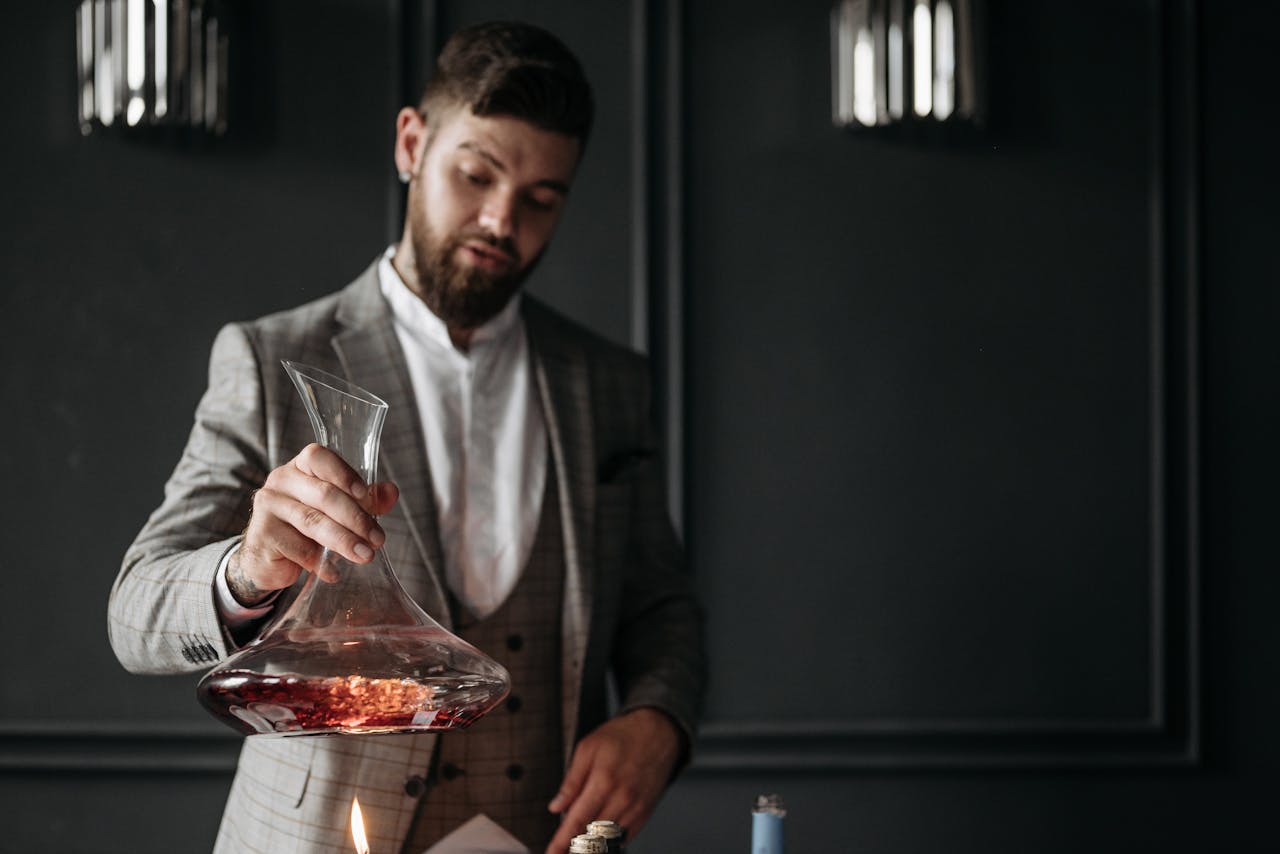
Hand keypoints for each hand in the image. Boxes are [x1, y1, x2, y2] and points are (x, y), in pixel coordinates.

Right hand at [228, 443, 399, 604]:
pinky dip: (321, 563)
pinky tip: (334, 573)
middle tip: (377, 539)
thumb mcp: (337, 510)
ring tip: (365, 555)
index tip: (364, 494)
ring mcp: (269, 507)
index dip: (343, 473)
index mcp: (300, 467)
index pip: (318, 457)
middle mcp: (281, 481)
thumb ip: (365, 500)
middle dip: (356, 518)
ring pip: (313, 522)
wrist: (267, 558)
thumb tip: (391, 492)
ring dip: (344, 541)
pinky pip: (299, 549)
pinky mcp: (262, 535)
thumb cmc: (306, 527)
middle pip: (323, 494)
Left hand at [545, 707, 682, 853]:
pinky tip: (602, 833)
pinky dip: (610, 839)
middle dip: (575, 844)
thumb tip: (556, 806)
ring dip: (592, 843)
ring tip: (581, 837)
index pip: (576, 820)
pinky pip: (625, 836)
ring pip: (608, 839)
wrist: (659, 732)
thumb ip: (571, 780)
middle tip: (563, 844)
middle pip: (592, 835)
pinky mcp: (645, 812)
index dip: (561, 841)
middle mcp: (621, 798)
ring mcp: (635, 807)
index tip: (551, 853)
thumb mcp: (588, 748)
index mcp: (603, 781)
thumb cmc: (623, 736)